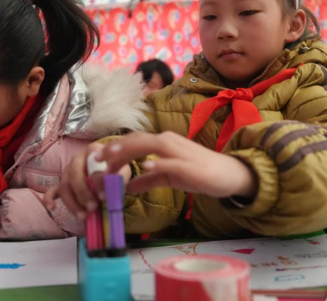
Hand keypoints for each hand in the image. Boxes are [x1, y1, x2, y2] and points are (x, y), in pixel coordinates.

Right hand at [42, 142, 131, 218]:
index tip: (104, 196)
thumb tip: (114, 184)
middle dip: (83, 193)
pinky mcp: (62, 184)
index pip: (91, 162)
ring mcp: (67, 172)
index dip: (97, 179)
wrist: (109, 170)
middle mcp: (77, 159)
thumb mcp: (122, 171)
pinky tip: (52, 208)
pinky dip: (49, 198)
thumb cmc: (114, 170)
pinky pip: (52, 190)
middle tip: (93, 207)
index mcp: (92, 151)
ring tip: (84, 217)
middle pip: (74, 174)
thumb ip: (119, 176)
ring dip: (73, 203)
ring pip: (64, 186)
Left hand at [99, 132, 255, 197]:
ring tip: (111, 162)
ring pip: (150, 145)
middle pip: (137, 140)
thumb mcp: (169, 177)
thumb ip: (149, 179)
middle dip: (115, 149)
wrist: (229, 174)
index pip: (135, 141)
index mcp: (163, 143)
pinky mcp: (189, 165)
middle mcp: (169, 141)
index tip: (98, 160)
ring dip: (128, 153)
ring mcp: (179, 151)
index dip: (115, 149)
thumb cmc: (199, 173)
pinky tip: (145, 167)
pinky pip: (170, 162)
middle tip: (97, 161)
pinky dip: (157, 163)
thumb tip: (127, 186)